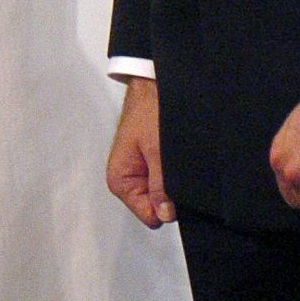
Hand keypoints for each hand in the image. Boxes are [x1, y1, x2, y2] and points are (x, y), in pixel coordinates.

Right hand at [107, 76, 173, 227]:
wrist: (154, 85)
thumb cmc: (149, 110)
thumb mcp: (158, 151)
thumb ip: (161, 186)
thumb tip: (165, 214)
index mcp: (120, 180)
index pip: (149, 215)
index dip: (167, 205)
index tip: (175, 187)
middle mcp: (129, 179)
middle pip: (157, 206)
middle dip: (171, 193)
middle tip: (176, 167)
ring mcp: (143, 172)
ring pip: (166, 193)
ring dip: (175, 180)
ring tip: (177, 158)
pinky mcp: (154, 164)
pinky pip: (169, 179)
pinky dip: (178, 171)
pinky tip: (179, 155)